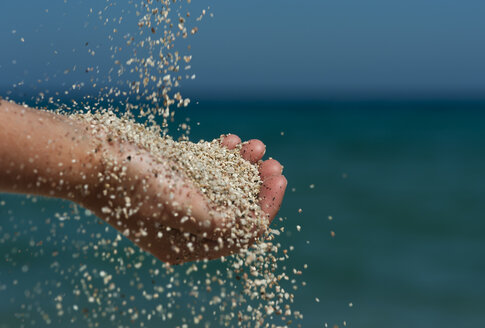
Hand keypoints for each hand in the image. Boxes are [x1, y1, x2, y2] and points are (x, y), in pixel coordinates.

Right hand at [81, 133, 286, 263]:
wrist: (89, 153)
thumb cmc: (131, 183)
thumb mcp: (179, 209)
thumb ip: (216, 223)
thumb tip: (245, 226)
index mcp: (186, 244)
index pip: (240, 233)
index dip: (265, 207)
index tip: (279, 179)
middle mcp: (185, 225)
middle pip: (235, 209)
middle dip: (258, 186)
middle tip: (274, 163)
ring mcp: (179, 198)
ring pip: (224, 186)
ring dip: (244, 167)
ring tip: (255, 146)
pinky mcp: (172, 176)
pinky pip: (206, 169)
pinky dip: (223, 157)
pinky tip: (232, 141)